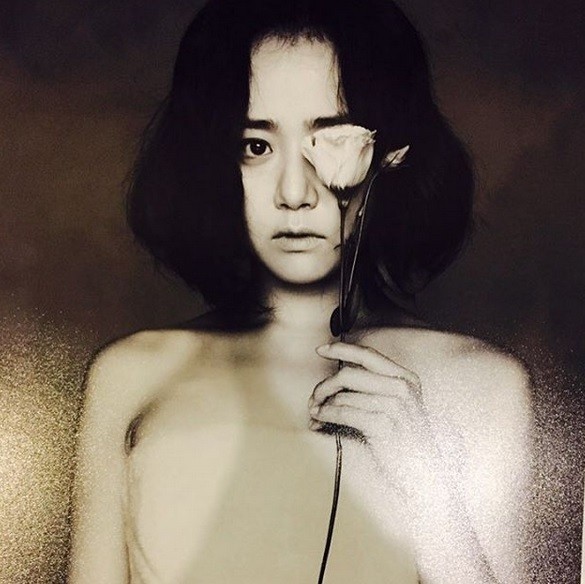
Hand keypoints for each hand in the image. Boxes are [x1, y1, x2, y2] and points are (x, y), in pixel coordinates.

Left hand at [309, 341, 438, 496]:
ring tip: (316, 412)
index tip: (321, 350)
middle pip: (349, 375)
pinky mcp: (384, 426)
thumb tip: (336, 379)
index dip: (341, 350)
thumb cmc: (405, 439)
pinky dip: (327, 415)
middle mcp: (402, 388)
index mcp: (405, 378)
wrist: (423, 471)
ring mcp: (395, 407)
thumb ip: (373, 387)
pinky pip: (344, 413)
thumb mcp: (396, 406)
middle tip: (314, 397)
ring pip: (343, 396)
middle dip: (325, 385)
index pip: (368, 355)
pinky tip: (321, 419)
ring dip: (323, 404)